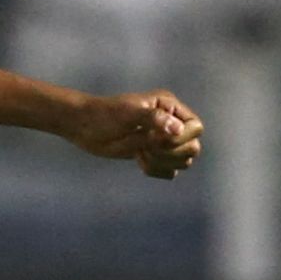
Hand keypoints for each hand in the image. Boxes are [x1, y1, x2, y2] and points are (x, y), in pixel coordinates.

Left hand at [64, 89, 203, 180]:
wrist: (85, 126)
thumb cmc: (105, 114)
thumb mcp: (128, 113)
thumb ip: (154, 119)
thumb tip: (178, 129)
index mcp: (169, 107)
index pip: (196, 128)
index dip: (181, 138)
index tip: (155, 138)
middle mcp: (171, 123)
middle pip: (192, 148)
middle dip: (169, 152)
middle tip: (145, 146)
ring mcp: (163, 140)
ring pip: (183, 162)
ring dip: (162, 162)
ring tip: (140, 152)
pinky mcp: (154, 155)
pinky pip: (170, 172)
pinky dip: (156, 170)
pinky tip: (139, 160)